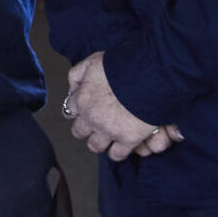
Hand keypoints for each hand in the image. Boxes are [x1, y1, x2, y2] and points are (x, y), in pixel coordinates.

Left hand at [63, 52, 183, 161]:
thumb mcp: (93, 62)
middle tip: (94, 125)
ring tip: (106, 138)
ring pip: (95, 145)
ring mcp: (108, 130)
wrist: (147, 75)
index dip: (77, 110)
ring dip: (99, 142)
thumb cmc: (123, 65)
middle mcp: (91, 117)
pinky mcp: (127, 139)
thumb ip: (78, 75)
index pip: (69, 109)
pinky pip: (117, 154)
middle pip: (79, 131)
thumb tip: (73, 88)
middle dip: (85, 129)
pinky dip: (117, 152)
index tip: (82, 110)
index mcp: (81, 98)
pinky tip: (121, 146)